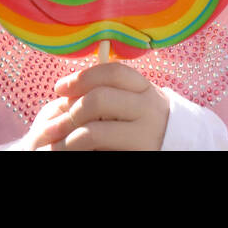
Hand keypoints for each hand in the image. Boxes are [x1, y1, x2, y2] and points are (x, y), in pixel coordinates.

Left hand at [28, 62, 170, 150]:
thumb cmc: (141, 124)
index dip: (82, 77)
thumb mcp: (133, 103)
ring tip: (56, 147)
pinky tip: (73, 153)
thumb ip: (109, 94)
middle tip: (52, 127)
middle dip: (71, 111)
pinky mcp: (138, 155)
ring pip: (93, 132)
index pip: (113, 73)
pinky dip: (78, 152)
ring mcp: (143, 136)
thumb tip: (67, 92)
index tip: (59, 88)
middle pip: (99, 99)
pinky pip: (99, 152)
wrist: (175, 147)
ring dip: (66, 140)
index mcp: (145, 90)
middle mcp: (148, 110)